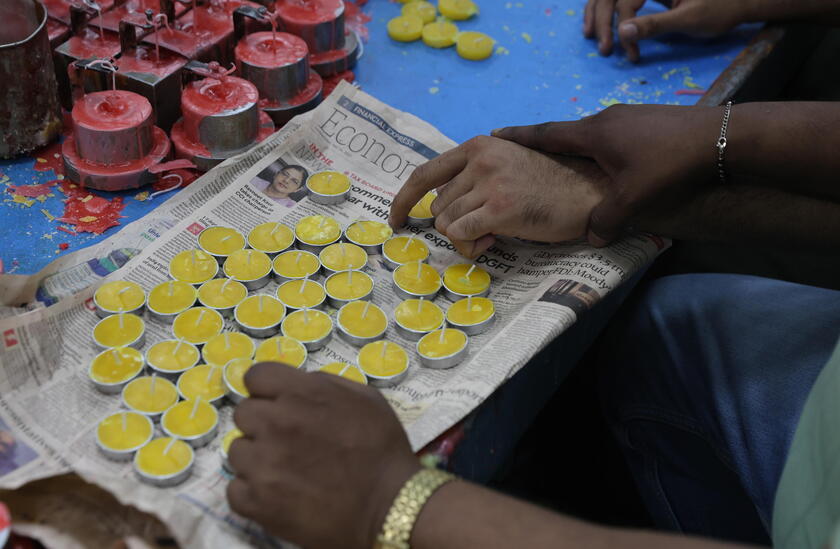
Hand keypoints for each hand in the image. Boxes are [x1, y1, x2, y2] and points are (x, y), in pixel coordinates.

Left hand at [227, 363, 419, 548]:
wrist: (390, 507)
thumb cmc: (383, 450)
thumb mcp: (366, 399)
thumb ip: (325, 384)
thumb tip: (298, 384)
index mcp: (301, 394)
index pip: (256, 376)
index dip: (267, 389)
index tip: (278, 403)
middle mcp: (275, 423)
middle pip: (244, 413)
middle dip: (263, 423)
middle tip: (288, 441)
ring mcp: (262, 464)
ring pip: (237, 451)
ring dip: (257, 458)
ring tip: (286, 471)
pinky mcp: (256, 502)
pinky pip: (235, 488)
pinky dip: (253, 492)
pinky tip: (279, 493)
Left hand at [389, 136, 607, 258]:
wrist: (589, 191)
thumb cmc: (549, 184)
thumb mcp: (506, 165)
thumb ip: (473, 177)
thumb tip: (440, 208)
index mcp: (478, 147)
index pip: (425, 174)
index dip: (403, 199)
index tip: (396, 219)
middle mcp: (480, 160)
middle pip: (438, 208)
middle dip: (455, 226)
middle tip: (483, 229)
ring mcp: (489, 183)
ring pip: (447, 225)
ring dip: (465, 238)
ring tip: (494, 232)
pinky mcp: (500, 208)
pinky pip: (462, 236)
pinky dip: (472, 246)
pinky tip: (494, 240)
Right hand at [493, 104, 721, 245]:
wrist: (721, 137)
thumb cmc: (669, 164)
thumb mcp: (633, 199)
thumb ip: (607, 220)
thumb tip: (592, 238)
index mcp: (593, 134)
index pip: (545, 134)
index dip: (520, 137)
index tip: (496, 135)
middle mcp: (606, 119)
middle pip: (568, 133)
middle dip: (548, 146)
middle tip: (532, 159)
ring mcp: (629, 116)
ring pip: (594, 135)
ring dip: (580, 150)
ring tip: (574, 168)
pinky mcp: (649, 120)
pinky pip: (615, 135)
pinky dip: (604, 150)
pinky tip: (616, 167)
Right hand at [583, 0, 747, 61]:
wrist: (739, 2)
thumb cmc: (720, 10)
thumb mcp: (688, 20)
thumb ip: (655, 24)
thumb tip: (622, 32)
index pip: (627, 1)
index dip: (624, 27)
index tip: (632, 54)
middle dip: (602, 20)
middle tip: (604, 50)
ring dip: (597, 13)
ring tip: (591, 36)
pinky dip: (606, 11)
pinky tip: (598, 24)